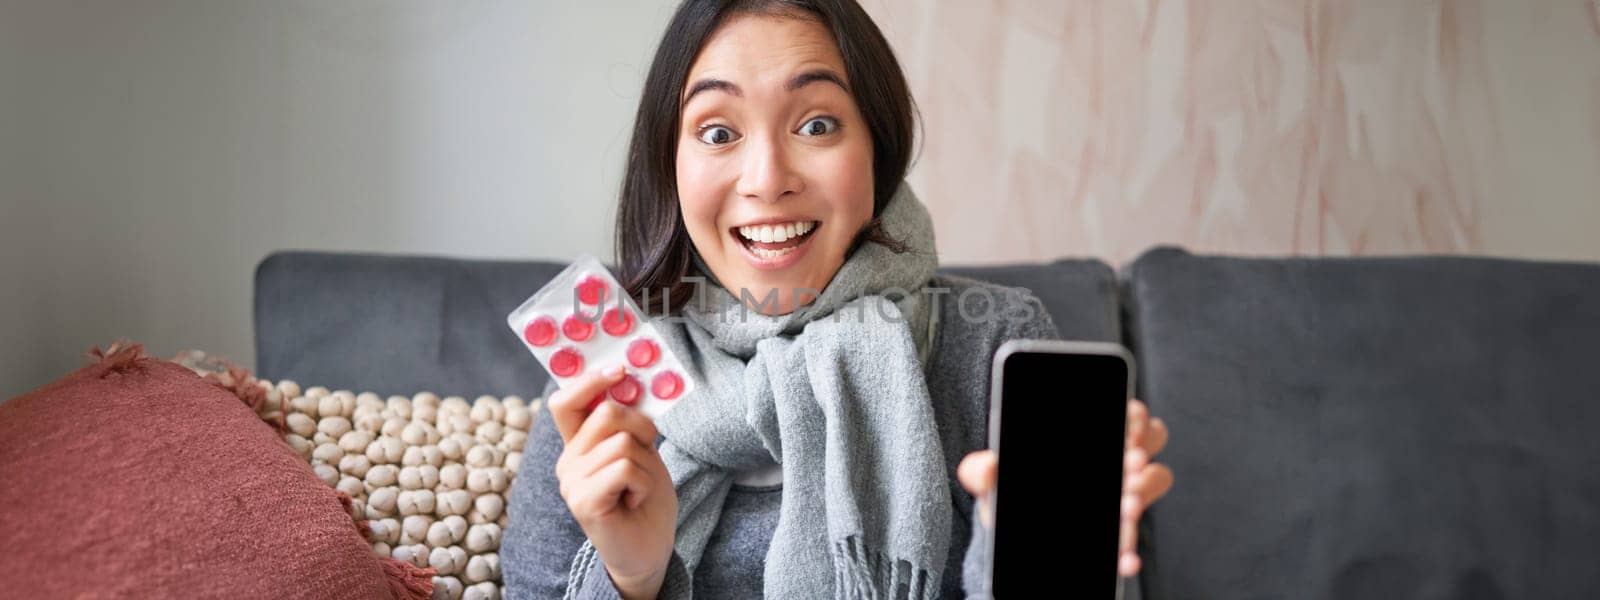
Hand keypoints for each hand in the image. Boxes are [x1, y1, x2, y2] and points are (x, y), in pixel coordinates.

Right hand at [549, 365, 676, 599]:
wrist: (648, 549)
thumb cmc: (645, 499)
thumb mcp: (641, 451)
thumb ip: (629, 423)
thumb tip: (629, 382)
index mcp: (578, 444)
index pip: (568, 401)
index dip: (591, 380)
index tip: (620, 369)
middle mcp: (568, 460)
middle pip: (607, 413)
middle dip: (641, 429)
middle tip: (646, 458)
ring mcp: (571, 481)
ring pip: (621, 442)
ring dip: (646, 465)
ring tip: (638, 488)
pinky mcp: (582, 501)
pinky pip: (624, 468)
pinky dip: (643, 483)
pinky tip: (635, 501)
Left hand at [957, 398, 1173, 577]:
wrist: (1011, 537)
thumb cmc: (1010, 492)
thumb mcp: (994, 479)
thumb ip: (981, 470)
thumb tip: (987, 466)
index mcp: (1090, 435)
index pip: (1126, 411)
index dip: (1134, 414)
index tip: (1127, 424)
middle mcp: (1115, 458)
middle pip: (1150, 438)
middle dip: (1142, 449)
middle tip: (1128, 464)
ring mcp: (1124, 492)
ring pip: (1154, 480)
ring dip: (1145, 491)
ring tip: (1127, 506)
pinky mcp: (1120, 531)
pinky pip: (1136, 538)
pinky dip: (1130, 549)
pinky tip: (1122, 558)